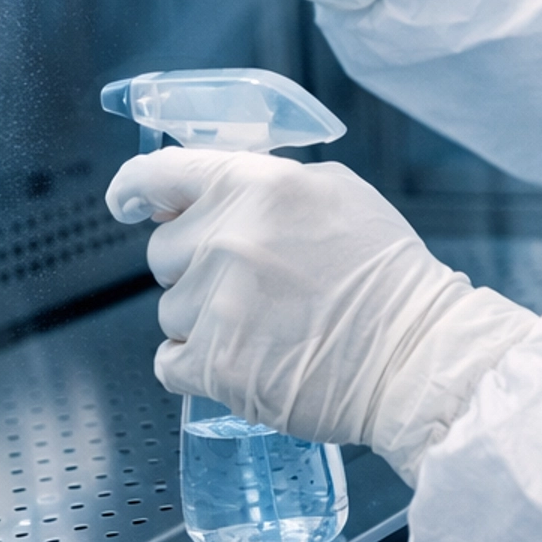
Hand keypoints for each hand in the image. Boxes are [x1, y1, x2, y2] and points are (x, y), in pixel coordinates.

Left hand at [108, 149, 534, 481]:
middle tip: (252, 283)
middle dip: (195, 266)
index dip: (133, 188)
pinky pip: (169, 362)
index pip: (159, 175)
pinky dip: (196, 366)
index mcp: (256, 185)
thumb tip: (197, 193)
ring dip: (202, 319)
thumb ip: (263, 185)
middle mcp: (228, 239)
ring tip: (264, 326)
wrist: (416, 353)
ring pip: (168, 310)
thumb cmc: (386, 276)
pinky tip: (242, 359)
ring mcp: (217, 304)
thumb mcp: (334, 194)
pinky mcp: (215, 365)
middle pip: (162, 251)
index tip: (125, 201)